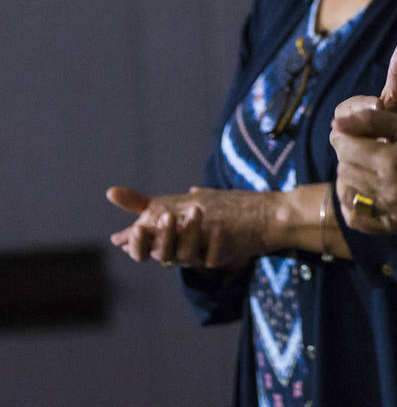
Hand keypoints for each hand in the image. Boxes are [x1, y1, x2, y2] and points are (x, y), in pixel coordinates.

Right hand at [106, 185, 275, 269]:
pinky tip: (218, 226)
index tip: (137, 229)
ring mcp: (197, 257)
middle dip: (164, 235)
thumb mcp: (164, 207)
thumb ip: (138, 204)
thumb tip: (109, 192)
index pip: (142, 252)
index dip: (138, 244)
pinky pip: (214, 257)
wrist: (235, 221)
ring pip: (187, 255)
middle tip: (167, 215)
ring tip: (196, 209)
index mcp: (160, 244)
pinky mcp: (218, 257)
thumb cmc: (191, 216)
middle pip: (164, 253)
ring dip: (190, 232)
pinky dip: (215, 242)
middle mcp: (175, 254)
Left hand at [330, 39, 396, 232]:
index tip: (350, 132)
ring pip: (346, 193)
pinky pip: (356, 219)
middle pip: (344, 170)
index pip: (346, 148)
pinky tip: (362, 190)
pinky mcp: (393, 226)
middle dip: (347, 155)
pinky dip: (351, 204)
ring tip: (364, 167)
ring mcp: (391, 211)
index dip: (343, 136)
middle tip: (362, 148)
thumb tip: (336, 123)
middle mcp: (389, 189)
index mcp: (393, 161)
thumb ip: (372, 121)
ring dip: (348, 177)